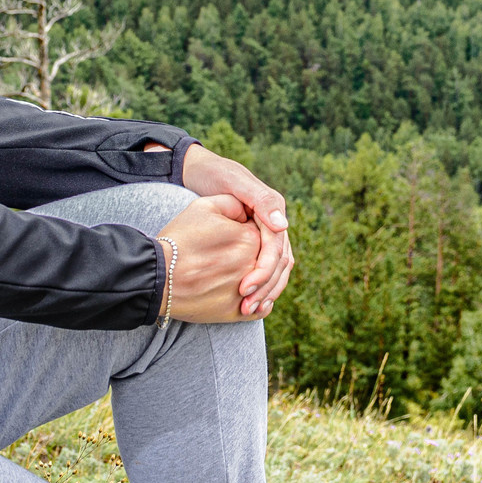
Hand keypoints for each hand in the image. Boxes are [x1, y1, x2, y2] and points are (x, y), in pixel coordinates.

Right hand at [156, 194, 258, 323]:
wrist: (157, 276)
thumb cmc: (178, 240)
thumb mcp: (203, 207)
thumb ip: (233, 204)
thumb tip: (248, 212)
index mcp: (250, 238)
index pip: (264, 233)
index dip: (251, 232)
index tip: (236, 235)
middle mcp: (254, 265)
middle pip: (269, 260)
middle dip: (261, 257)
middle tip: (241, 256)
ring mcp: (248, 291)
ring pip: (269, 286)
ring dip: (265, 283)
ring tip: (248, 280)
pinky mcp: (238, 313)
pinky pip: (261, 310)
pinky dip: (261, 304)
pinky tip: (252, 297)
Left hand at [180, 142, 294, 317]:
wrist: (198, 172)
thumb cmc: (214, 174)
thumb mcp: (233, 182)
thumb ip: (260, 200)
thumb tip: (283, 226)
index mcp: (273, 211)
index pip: (275, 248)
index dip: (263, 270)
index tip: (244, 288)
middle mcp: (272, 225)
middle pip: (279, 263)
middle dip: (265, 287)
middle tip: (246, 307)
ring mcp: (264, 235)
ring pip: (276, 270)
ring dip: (264, 291)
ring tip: (247, 311)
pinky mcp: (253, 243)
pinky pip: (263, 268)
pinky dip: (259, 286)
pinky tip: (248, 303)